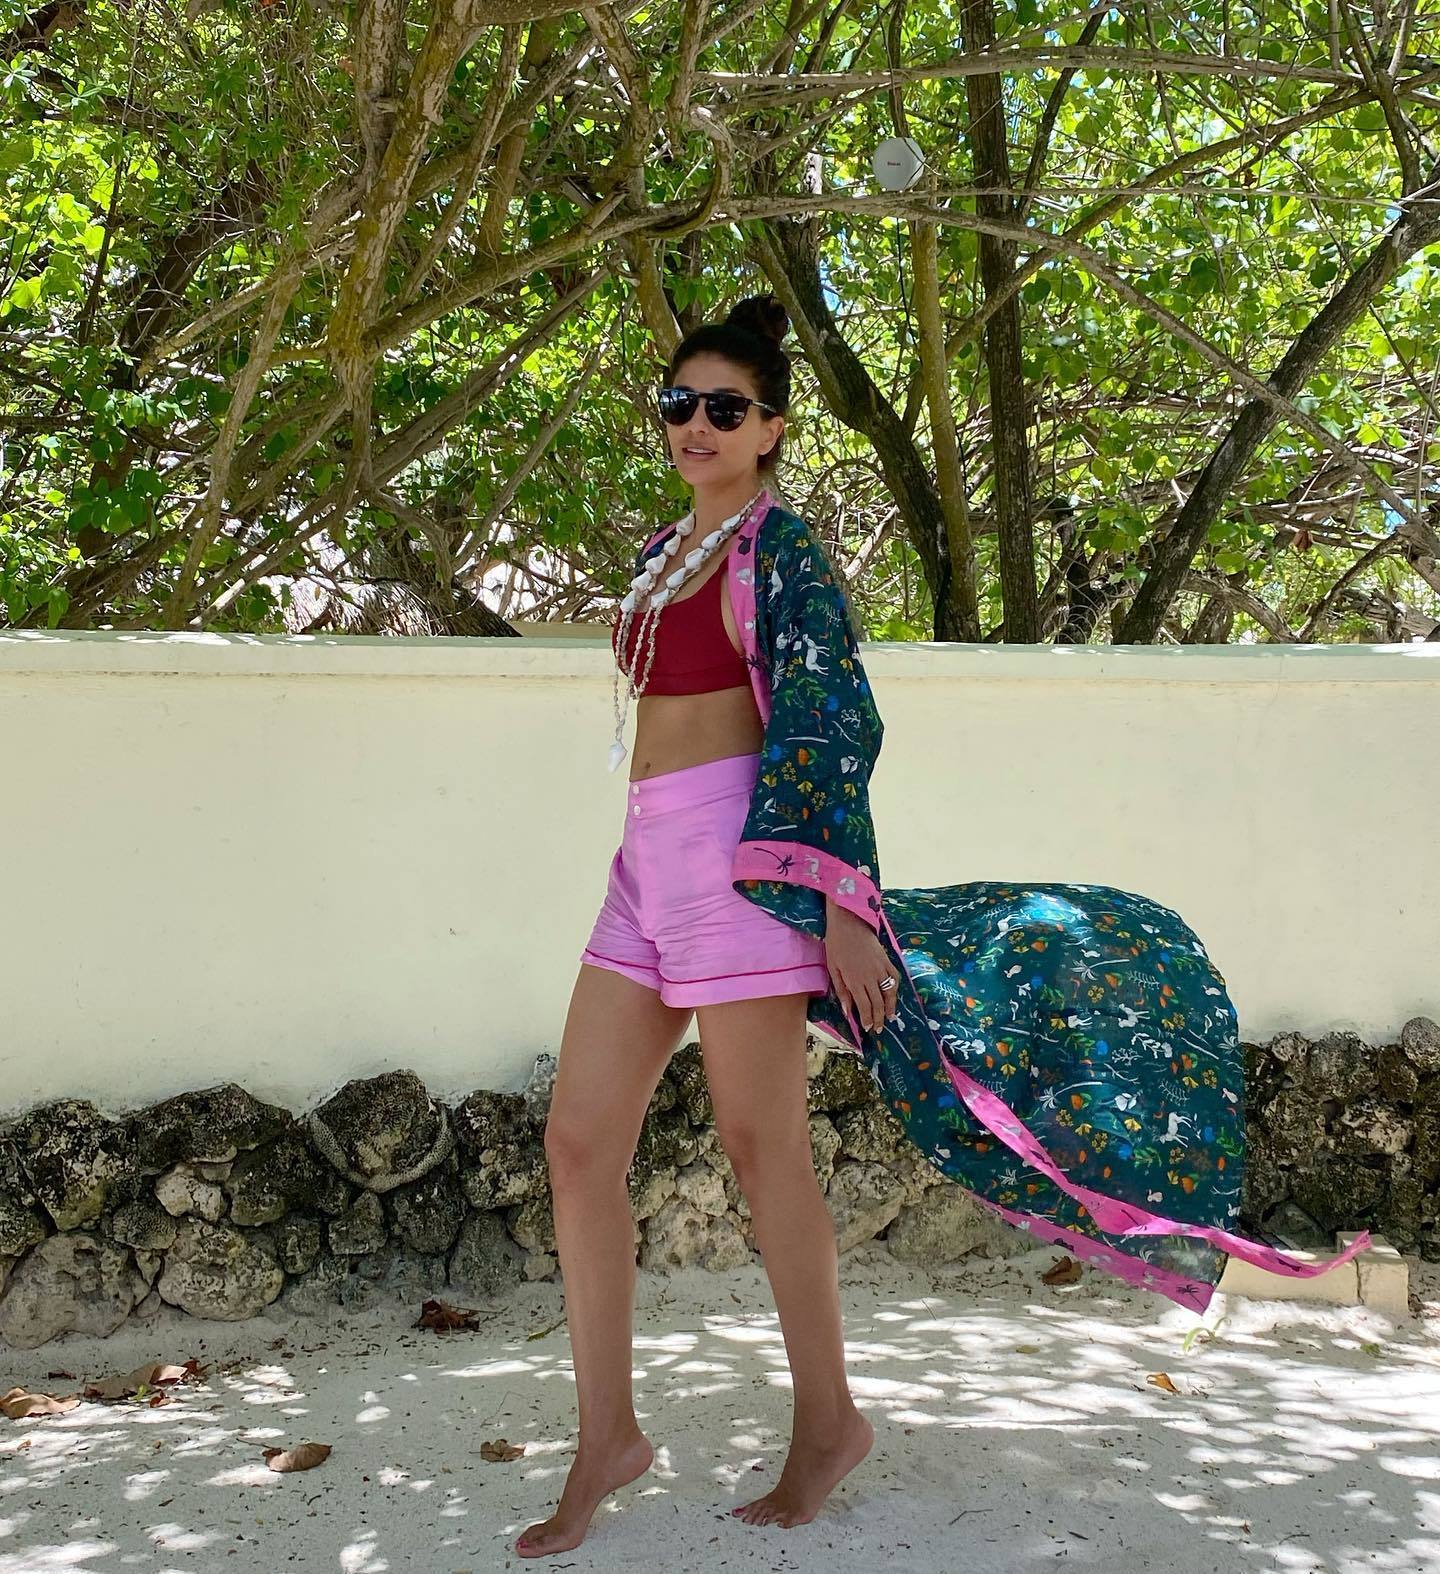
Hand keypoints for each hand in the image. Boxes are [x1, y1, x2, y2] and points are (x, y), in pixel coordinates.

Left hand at [824, 900, 899, 1034]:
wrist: (849, 922)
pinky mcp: (887, 960)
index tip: (868, 1028)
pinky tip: (894, 996)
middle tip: (879, 1029)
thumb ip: (841, 990)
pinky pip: (895, 978)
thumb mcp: (833, 968)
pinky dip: (896, 989)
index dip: (868, 1019)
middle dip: (879, 1018)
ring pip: (889, 993)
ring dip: (890, 1007)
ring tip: (890, 1018)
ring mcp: (880, 968)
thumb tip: (847, 1011)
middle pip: (878, 1003)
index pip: (864, 1006)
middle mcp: (869, 977)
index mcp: (854, 980)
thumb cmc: (836, 945)